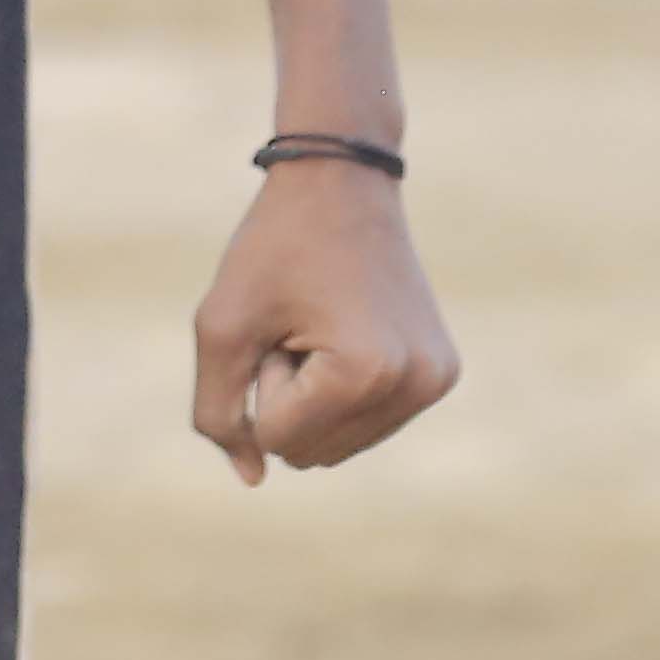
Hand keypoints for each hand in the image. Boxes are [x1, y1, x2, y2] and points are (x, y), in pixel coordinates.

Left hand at [188, 159, 455, 484]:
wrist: (343, 180)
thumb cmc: (275, 245)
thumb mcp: (222, 325)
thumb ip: (218, 412)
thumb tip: (252, 478)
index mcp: (367, 371)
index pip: (276, 439)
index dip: (260, 378)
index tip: (283, 317)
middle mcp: (416, 384)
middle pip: (309, 451)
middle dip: (287, 394)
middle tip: (302, 319)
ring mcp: (435, 382)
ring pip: (336, 446)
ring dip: (313, 396)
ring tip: (323, 324)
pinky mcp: (440, 374)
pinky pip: (366, 426)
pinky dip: (341, 392)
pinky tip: (349, 329)